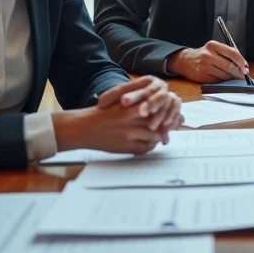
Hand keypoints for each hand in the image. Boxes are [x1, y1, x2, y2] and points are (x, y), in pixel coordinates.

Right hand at [54, 77, 182, 153]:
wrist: (82, 128)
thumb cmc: (101, 113)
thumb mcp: (119, 103)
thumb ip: (138, 104)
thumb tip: (157, 106)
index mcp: (130, 105)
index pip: (156, 108)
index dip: (165, 111)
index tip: (169, 113)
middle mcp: (131, 118)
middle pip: (158, 122)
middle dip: (166, 125)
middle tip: (171, 126)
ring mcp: (129, 133)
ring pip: (154, 136)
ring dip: (159, 137)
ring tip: (160, 136)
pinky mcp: (126, 146)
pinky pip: (145, 148)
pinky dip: (150, 147)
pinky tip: (148, 144)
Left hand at [96, 75, 180, 132]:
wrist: (148, 102)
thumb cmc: (130, 100)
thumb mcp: (120, 97)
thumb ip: (111, 98)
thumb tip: (100, 104)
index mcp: (147, 81)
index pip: (140, 86)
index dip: (132, 95)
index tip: (123, 103)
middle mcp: (161, 87)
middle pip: (156, 94)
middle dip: (150, 103)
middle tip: (141, 113)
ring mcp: (170, 96)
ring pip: (169, 103)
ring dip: (161, 114)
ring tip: (152, 126)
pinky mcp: (176, 107)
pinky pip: (177, 112)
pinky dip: (172, 119)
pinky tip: (164, 129)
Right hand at [168, 41, 248, 82]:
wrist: (186, 61)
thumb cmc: (205, 55)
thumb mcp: (215, 49)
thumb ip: (229, 55)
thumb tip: (244, 67)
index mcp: (213, 45)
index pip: (233, 53)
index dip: (242, 62)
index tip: (246, 68)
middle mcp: (208, 55)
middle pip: (230, 66)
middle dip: (239, 72)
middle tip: (243, 75)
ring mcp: (204, 66)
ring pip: (225, 75)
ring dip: (231, 77)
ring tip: (230, 76)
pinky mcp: (201, 76)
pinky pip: (218, 81)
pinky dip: (222, 81)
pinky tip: (221, 78)